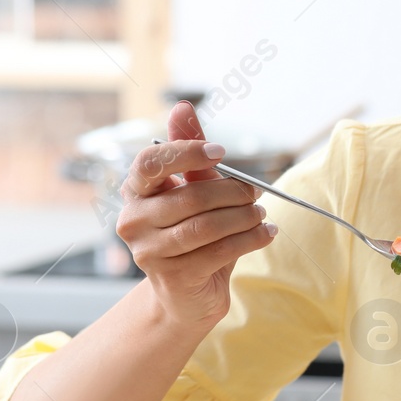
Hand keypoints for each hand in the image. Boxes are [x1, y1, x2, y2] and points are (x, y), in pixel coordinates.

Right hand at [115, 100, 276, 331]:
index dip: (187, 153)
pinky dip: (251, 239)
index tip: (221, 153)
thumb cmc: (194, 234)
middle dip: (233, 192)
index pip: (150, 162)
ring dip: (244, 217)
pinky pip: (219, 251)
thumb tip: (182, 106)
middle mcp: (133, 220)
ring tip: (262, 213)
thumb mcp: (194, 189)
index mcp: (135, 191)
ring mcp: (148, 251)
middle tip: (255, 192)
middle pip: (191, 196)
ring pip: (207, 225)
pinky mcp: (172, 276)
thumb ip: (190, 151)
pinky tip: (267, 233)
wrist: (187, 294)